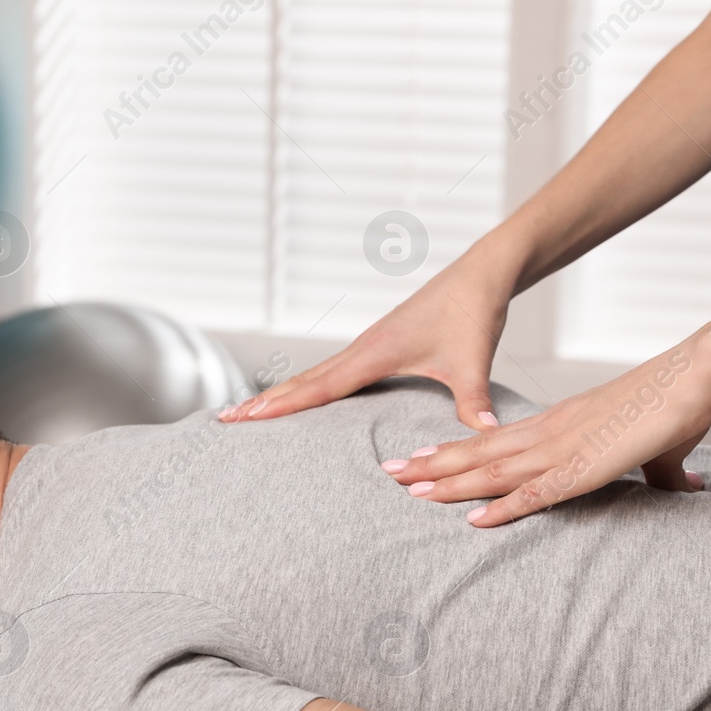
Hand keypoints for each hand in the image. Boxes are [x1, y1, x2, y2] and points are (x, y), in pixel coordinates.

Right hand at [219, 247, 518, 431]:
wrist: (480, 276)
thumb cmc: (473, 313)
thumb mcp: (473, 360)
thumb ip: (473, 400)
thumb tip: (486, 433)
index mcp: (375, 352)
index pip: (317, 386)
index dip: (281, 406)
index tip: (245, 418)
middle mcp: (362, 348)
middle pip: (302, 381)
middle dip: (263, 402)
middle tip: (224, 421)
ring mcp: (366, 347)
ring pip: (312, 376)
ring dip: (279, 395)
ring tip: (247, 414)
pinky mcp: (376, 348)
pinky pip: (329, 374)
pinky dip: (305, 388)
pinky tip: (299, 401)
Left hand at [383, 347, 710, 525]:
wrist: (695, 380)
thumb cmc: (677, 409)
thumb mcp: (658, 449)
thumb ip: (662, 473)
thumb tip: (688, 486)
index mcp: (557, 424)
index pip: (493, 438)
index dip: (454, 451)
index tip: (419, 458)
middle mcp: (549, 433)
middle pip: (479, 451)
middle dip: (432, 465)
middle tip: (388, 472)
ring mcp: (564, 449)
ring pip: (494, 470)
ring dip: (450, 484)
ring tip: (408, 491)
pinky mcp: (586, 467)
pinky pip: (536, 492)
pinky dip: (503, 508)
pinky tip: (473, 520)